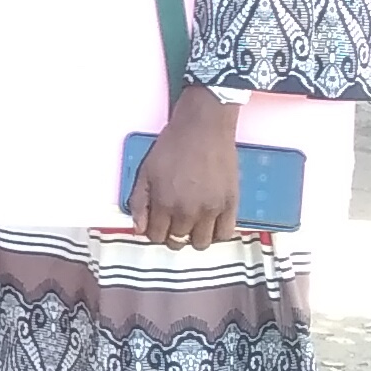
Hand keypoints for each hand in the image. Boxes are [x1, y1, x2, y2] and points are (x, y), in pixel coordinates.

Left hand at [128, 89, 241, 249]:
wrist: (203, 127)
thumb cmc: (173, 145)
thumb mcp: (146, 171)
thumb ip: (139, 202)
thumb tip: (139, 229)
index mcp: (164, 203)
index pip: (156, 237)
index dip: (155, 231)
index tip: (159, 223)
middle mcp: (188, 211)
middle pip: (177, 242)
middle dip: (172, 234)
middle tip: (175, 221)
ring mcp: (211, 209)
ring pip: (201, 243)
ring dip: (194, 237)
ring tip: (193, 223)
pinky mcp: (230, 203)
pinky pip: (226, 233)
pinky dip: (217, 233)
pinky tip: (211, 223)